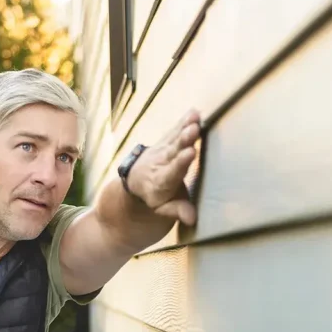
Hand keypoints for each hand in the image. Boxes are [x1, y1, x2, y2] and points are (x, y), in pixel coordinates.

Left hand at [125, 109, 201, 225]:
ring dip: (184, 127)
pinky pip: (175, 130)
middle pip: (173, 151)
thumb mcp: (163, 208)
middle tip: (193, 130)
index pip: (172, 172)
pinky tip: (194, 112)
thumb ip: (177, 210)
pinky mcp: (165, 141)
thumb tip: (192, 219)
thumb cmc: (156, 197)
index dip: (181, 163)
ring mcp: (162, 151)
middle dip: (183, 140)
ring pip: (174, 138)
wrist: (136, 181)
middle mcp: (160, 164)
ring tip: (195, 117)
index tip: (190, 153)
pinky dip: (183, 121)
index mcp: (161, 182)